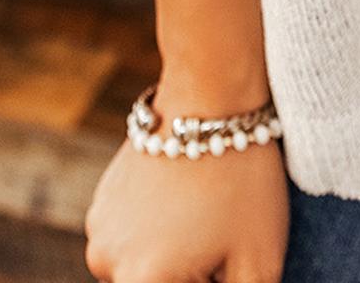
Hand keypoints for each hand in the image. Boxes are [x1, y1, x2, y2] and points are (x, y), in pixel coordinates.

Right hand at [83, 133, 288, 282]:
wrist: (211, 96)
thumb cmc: (241, 179)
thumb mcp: (261, 257)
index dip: (211, 279)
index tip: (224, 255)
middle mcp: (106, 262)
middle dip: (192, 274)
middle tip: (223, 234)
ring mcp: (99, 229)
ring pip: (144, 266)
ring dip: (173, 255)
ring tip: (208, 213)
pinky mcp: (102, 201)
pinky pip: (132, 235)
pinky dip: (158, 227)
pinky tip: (188, 196)